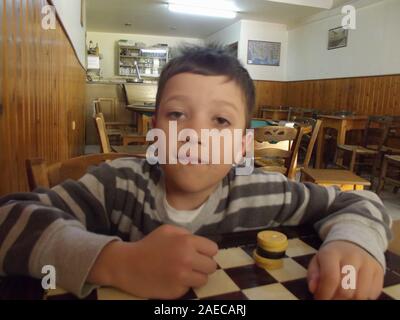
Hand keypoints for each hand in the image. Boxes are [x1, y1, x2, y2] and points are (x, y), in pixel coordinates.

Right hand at [88, 225, 217, 298]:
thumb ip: (186, 234)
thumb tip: (201, 244)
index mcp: (186, 242)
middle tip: (192, 264)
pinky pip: (190, 288)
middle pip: (212, 266)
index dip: (206, 251)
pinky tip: (173, 279)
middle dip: (203, 265)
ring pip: (204, 280)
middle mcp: (187, 259)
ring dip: (196, 276)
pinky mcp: (177, 291)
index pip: (213, 249)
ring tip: (184, 272)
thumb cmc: (149, 245)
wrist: (128, 265)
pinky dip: (184, 285)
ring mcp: (182, 277)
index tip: (199, 253)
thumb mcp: (168, 230)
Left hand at [307, 241, 383, 299]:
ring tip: (341, 296)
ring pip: (360, 295)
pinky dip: (361, 297)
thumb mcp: (318, 260)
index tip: (320, 299)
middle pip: (346, 290)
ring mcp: (368, 264)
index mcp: (333, 253)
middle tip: (331, 298)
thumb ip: (313, 274)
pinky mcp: (379, 272)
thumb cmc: (333, 256)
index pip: (330, 278)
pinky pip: (372, 294)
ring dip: (349, 300)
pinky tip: (353, 291)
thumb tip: (313, 288)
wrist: (355, 243)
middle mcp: (352, 257)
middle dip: (336, 299)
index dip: (324, 294)